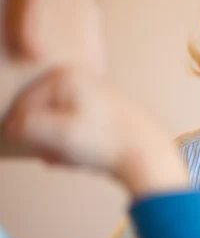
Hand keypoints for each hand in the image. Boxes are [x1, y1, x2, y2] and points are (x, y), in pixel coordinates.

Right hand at [2, 68, 187, 196]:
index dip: (27, 132)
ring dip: (61, 147)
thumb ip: (25, 127)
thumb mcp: (56, 134)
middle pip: (44, 116)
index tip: (39, 148)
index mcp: (65, 77)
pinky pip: (79, 135)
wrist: (148, 155)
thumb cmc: (105, 141)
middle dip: (47, 140)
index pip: (25, 106)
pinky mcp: (105, 117)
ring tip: (75, 158)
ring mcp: (94, 98)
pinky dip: (76, 149)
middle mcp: (81, 80)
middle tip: (57, 156)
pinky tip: (84, 160)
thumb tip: (13, 127)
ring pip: (61, 128)